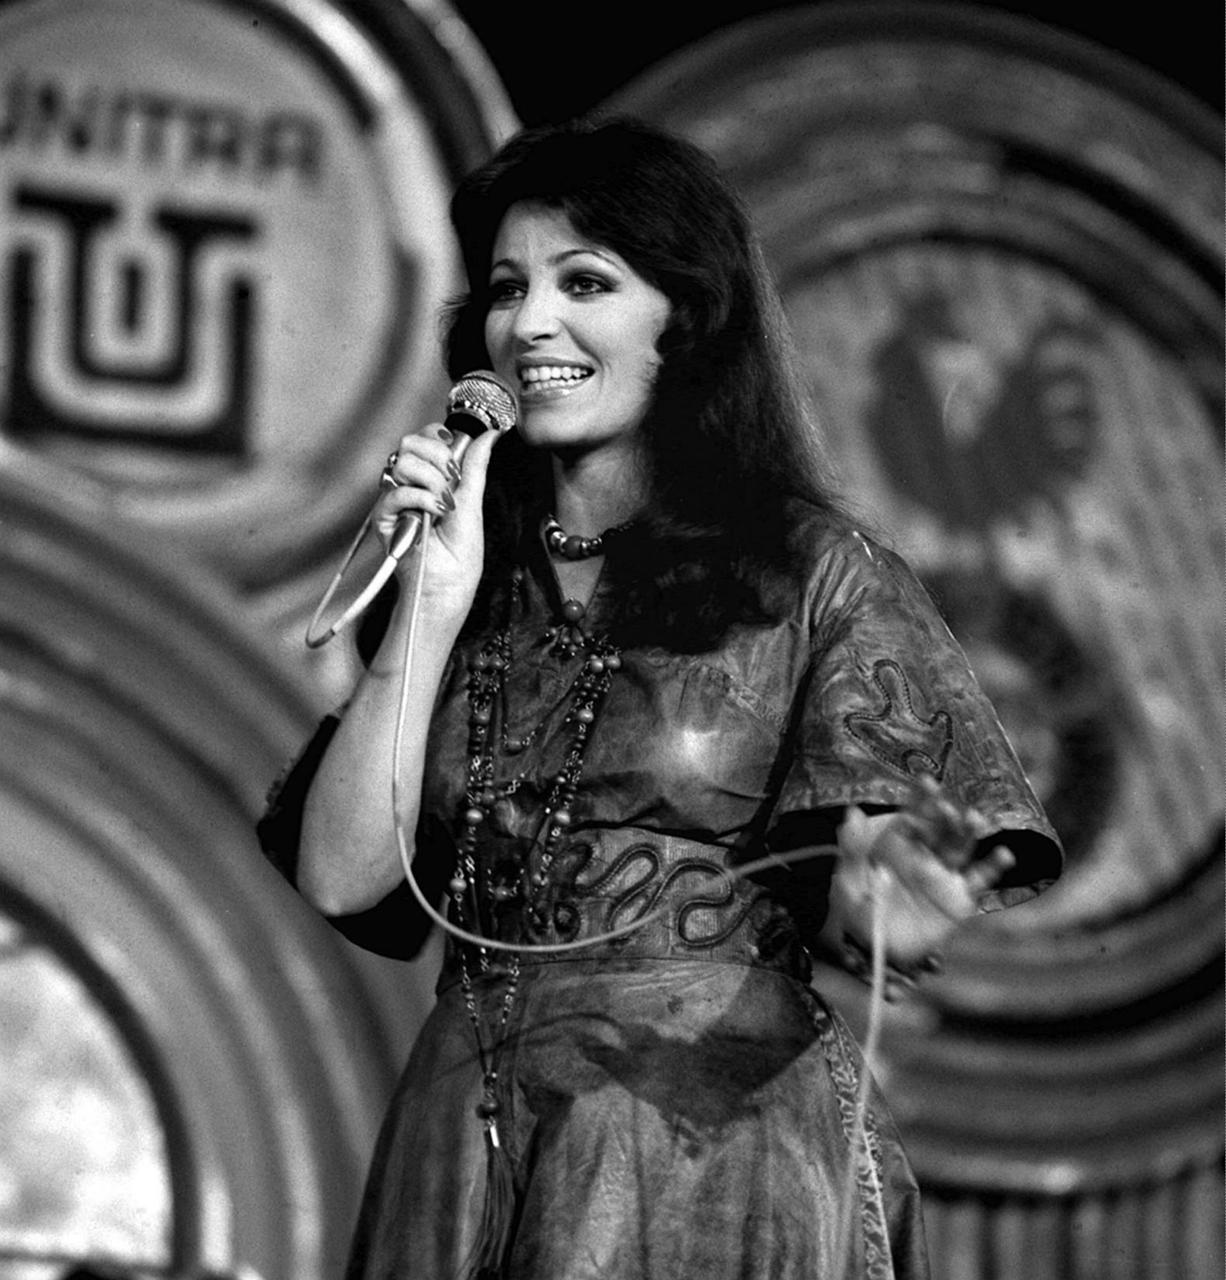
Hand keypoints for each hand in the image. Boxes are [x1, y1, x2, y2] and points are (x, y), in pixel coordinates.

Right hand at [374, 422, 500, 616]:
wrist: (450, 584)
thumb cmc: (461, 553)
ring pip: (402, 462)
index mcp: (429, 477)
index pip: (423, 438)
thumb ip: (475, 466)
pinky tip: (435, 511)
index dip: (437, 436)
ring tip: (444, 503)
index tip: (454, 448)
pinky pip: (395, 491)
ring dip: (431, 480)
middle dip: (437, 457)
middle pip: (409, 443)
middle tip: (452, 480)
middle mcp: (409, 485)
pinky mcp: (384, 518)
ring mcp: (395, 500)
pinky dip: (420, 498)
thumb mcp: (473, 501)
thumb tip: (490, 435)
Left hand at [835, 780, 1014, 973]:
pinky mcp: (960, 897)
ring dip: (970, 832)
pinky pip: (979, 880)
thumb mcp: (849, 880)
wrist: (878, 947)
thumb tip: (851, 812)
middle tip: (946, 808)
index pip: (912, 814)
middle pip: (939, 828)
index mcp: (898, 844)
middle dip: (945, 815)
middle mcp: (925, 853)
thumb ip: (853, 850)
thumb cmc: (861, 909)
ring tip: (976, 819)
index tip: (926, 780)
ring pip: (961, 847)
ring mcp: (944, 874)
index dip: (919, 797)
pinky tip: (1004, 854)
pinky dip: (993, 867)